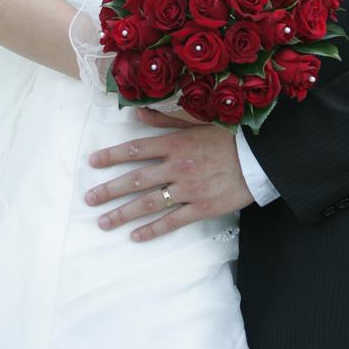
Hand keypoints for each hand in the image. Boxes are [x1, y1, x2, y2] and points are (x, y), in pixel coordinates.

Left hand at [86, 116, 253, 241]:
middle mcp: (178, 166)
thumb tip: (137, 112)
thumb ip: (165, 120)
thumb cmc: (228, 138)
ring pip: (149, 203)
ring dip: (124, 213)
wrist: (259, 158)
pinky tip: (135, 237)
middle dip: (110, 189)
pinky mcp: (201, 208)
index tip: (93, 162)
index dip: (112, 155)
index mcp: (177, 143)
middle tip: (89, 198)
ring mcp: (189, 189)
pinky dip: (152, 230)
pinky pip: (172, 221)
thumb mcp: (197, 123)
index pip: (136, 149)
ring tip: (103, 222)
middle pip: (137, 179)